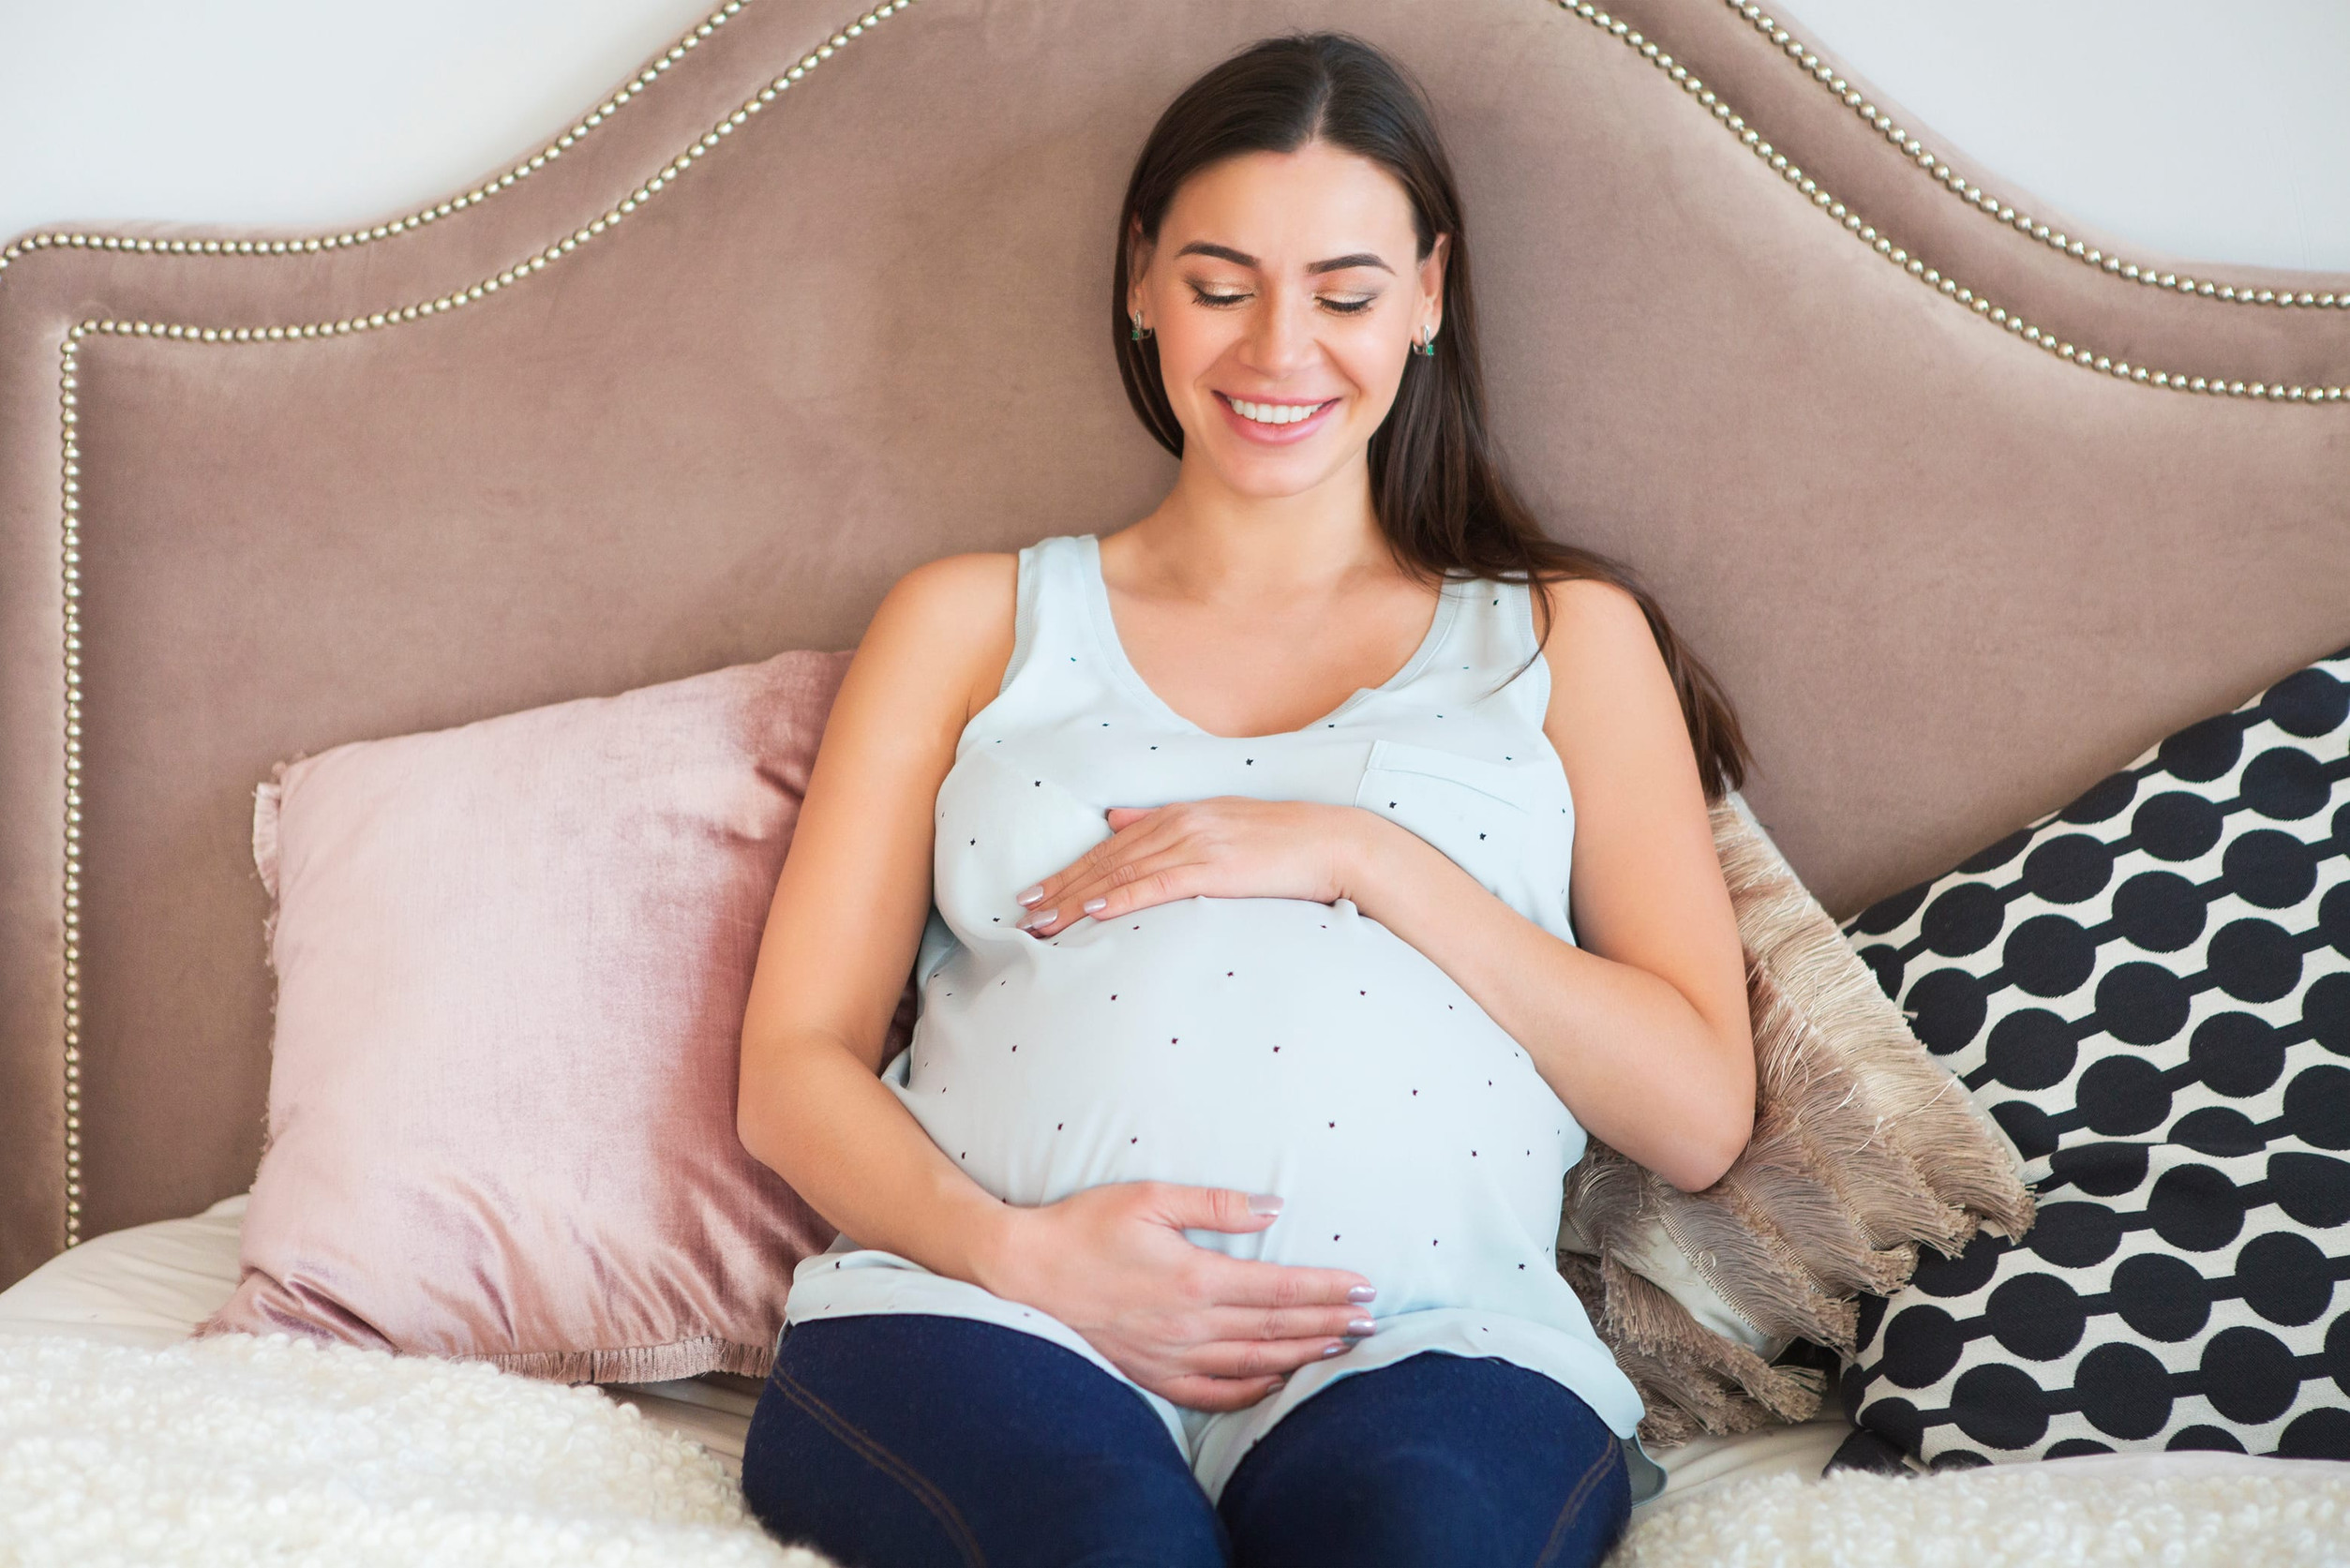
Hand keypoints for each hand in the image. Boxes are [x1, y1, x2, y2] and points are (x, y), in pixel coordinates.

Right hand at [977, 1182, 1378, 1410]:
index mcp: (1195, 1277)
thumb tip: (1273, 1208)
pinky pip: (1212, 1392)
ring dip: (1301, 1355)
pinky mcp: (1151, 1373)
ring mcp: (1171, 1355)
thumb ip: (1215, 1204)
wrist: (1026, 1273)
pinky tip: (1276, 1381)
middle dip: (1327, 1323)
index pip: (1279, 1288)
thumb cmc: (1085, 1227)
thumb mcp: (1149, 1197)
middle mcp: (1190, 1324)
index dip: (1326, 1290)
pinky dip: (1250, 1389)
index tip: (1362, 1288)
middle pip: (1276, 1328)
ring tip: (1339, 1348)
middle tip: (1369, 1321)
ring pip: (1253, 1362)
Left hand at [1013, 797, 1367, 936]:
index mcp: (1178, 814)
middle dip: (1062, 889)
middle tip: (1025, 913)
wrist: (1332, 842)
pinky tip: (1096, 912)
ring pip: (1123, 874)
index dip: (1071, 871)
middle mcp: (1179, 824)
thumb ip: (1165, 821)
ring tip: (1045, 922)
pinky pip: (1158, 885)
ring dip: (1079, 900)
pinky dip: (1123, 897)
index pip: (1111, 848)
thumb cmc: (1281, 842)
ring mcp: (1195, 844)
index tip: (1039, 892)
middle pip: (1107, 861)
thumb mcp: (1217, 822)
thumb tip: (1117, 821)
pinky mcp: (1214, 868)